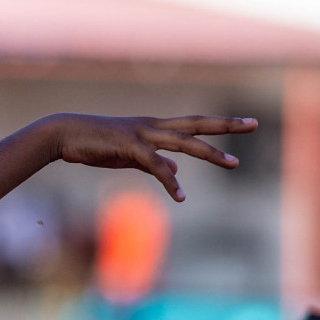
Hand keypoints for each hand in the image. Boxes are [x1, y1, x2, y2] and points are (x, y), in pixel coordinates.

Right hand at [44, 114, 257, 201]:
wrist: (64, 135)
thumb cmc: (93, 144)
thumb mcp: (129, 156)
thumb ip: (155, 162)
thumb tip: (177, 170)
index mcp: (154, 128)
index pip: (194, 124)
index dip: (220, 125)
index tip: (244, 123)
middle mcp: (153, 127)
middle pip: (198, 125)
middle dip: (227, 126)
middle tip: (255, 124)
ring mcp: (143, 135)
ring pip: (185, 142)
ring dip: (211, 153)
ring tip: (234, 163)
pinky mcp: (130, 148)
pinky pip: (157, 166)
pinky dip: (171, 182)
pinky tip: (181, 196)